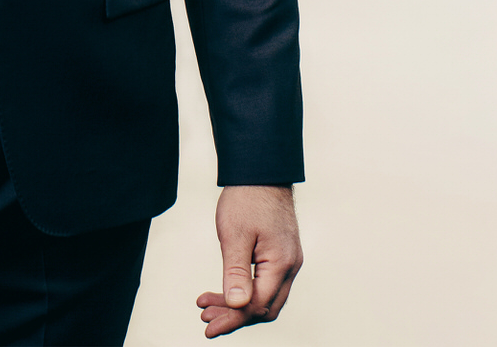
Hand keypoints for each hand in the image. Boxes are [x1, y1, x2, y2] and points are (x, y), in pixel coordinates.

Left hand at [196, 184, 301, 336]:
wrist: (261, 171)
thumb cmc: (246, 199)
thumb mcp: (234, 235)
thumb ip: (236, 272)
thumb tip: (237, 305)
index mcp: (281, 262)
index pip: (257, 305)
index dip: (232, 318)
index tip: (208, 325)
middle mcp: (290, 266)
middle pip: (265, 307)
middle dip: (235, 316)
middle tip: (206, 318)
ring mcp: (289, 260)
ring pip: (266, 298)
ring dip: (238, 306)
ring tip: (209, 306)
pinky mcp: (282, 254)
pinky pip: (266, 283)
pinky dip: (246, 291)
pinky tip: (225, 291)